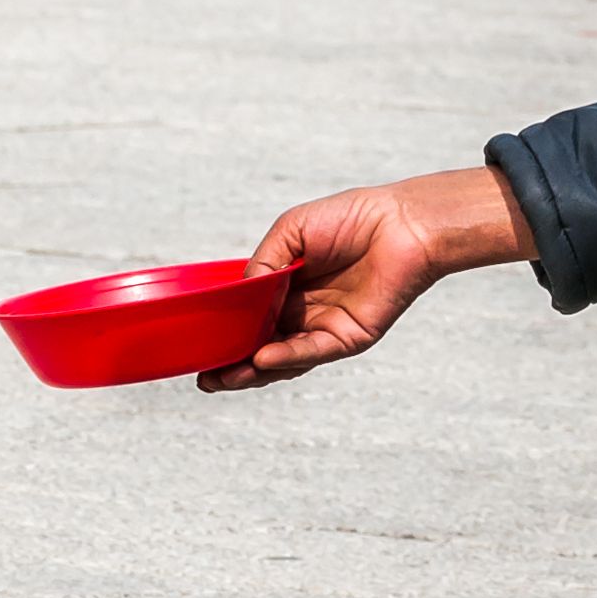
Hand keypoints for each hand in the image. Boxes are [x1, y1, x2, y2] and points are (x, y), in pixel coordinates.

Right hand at [197, 166, 535, 390]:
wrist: (400, 223)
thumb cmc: (350, 219)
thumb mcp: (292, 231)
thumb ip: (263, 261)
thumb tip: (240, 290)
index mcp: (285, 288)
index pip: (248, 320)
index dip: (224, 336)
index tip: (196, 350)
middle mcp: (301, 313)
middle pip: (259, 348)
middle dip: (232, 367)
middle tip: (204, 378)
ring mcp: (323, 328)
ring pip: (282, 359)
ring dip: (252, 371)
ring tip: (223, 378)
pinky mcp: (348, 338)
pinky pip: (313, 352)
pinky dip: (287, 356)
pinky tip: (263, 358)